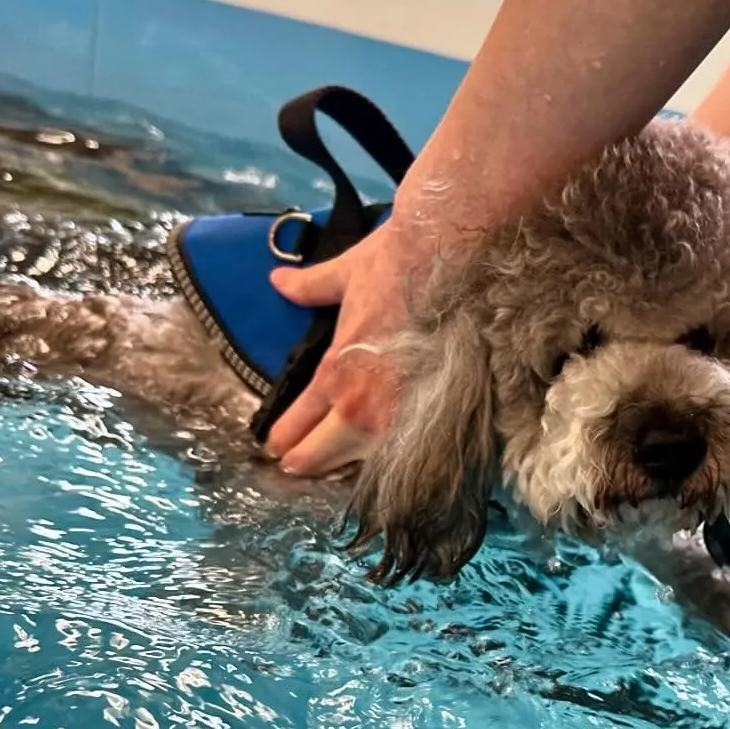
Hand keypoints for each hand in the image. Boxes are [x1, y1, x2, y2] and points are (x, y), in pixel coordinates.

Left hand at [262, 218, 426, 475]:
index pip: (301, 420)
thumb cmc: (399, 262)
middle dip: (307, 461)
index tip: (276, 448)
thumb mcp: (346, 274)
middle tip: (294, 467)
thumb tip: (279, 281)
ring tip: (335, 468)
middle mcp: (363, 405)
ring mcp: (398, 417)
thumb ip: (311, 286)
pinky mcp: (433, 417)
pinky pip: (403, 450)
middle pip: (325, 452)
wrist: (452, 260)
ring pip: (363, 458)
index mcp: (337, 374)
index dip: (286, 437)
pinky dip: (390, 456)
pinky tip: (384, 462)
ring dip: (347, 463)